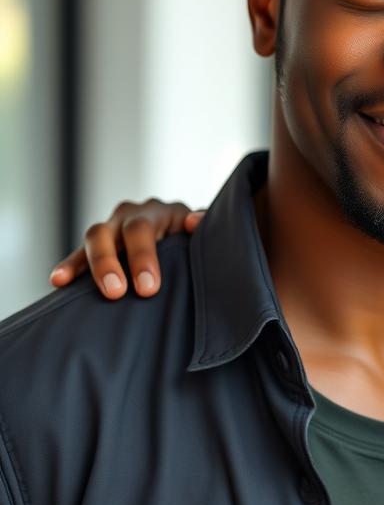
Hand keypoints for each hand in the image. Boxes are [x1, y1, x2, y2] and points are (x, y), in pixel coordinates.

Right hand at [49, 200, 205, 298]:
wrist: (190, 238)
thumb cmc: (197, 239)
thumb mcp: (203, 232)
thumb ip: (204, 225)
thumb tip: (195, 221)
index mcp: (159, 212)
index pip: (143, 230)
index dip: (142, 258)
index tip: (148, 288)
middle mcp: (132, 215)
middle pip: (111, 232)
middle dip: (109, 263)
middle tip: (116, 292)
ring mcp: (114, 229)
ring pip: (93, 237)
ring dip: (86, 263)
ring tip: (69, 284)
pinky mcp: (100, 246)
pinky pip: (79, 254)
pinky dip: (69, 266)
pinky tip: (58, 281)